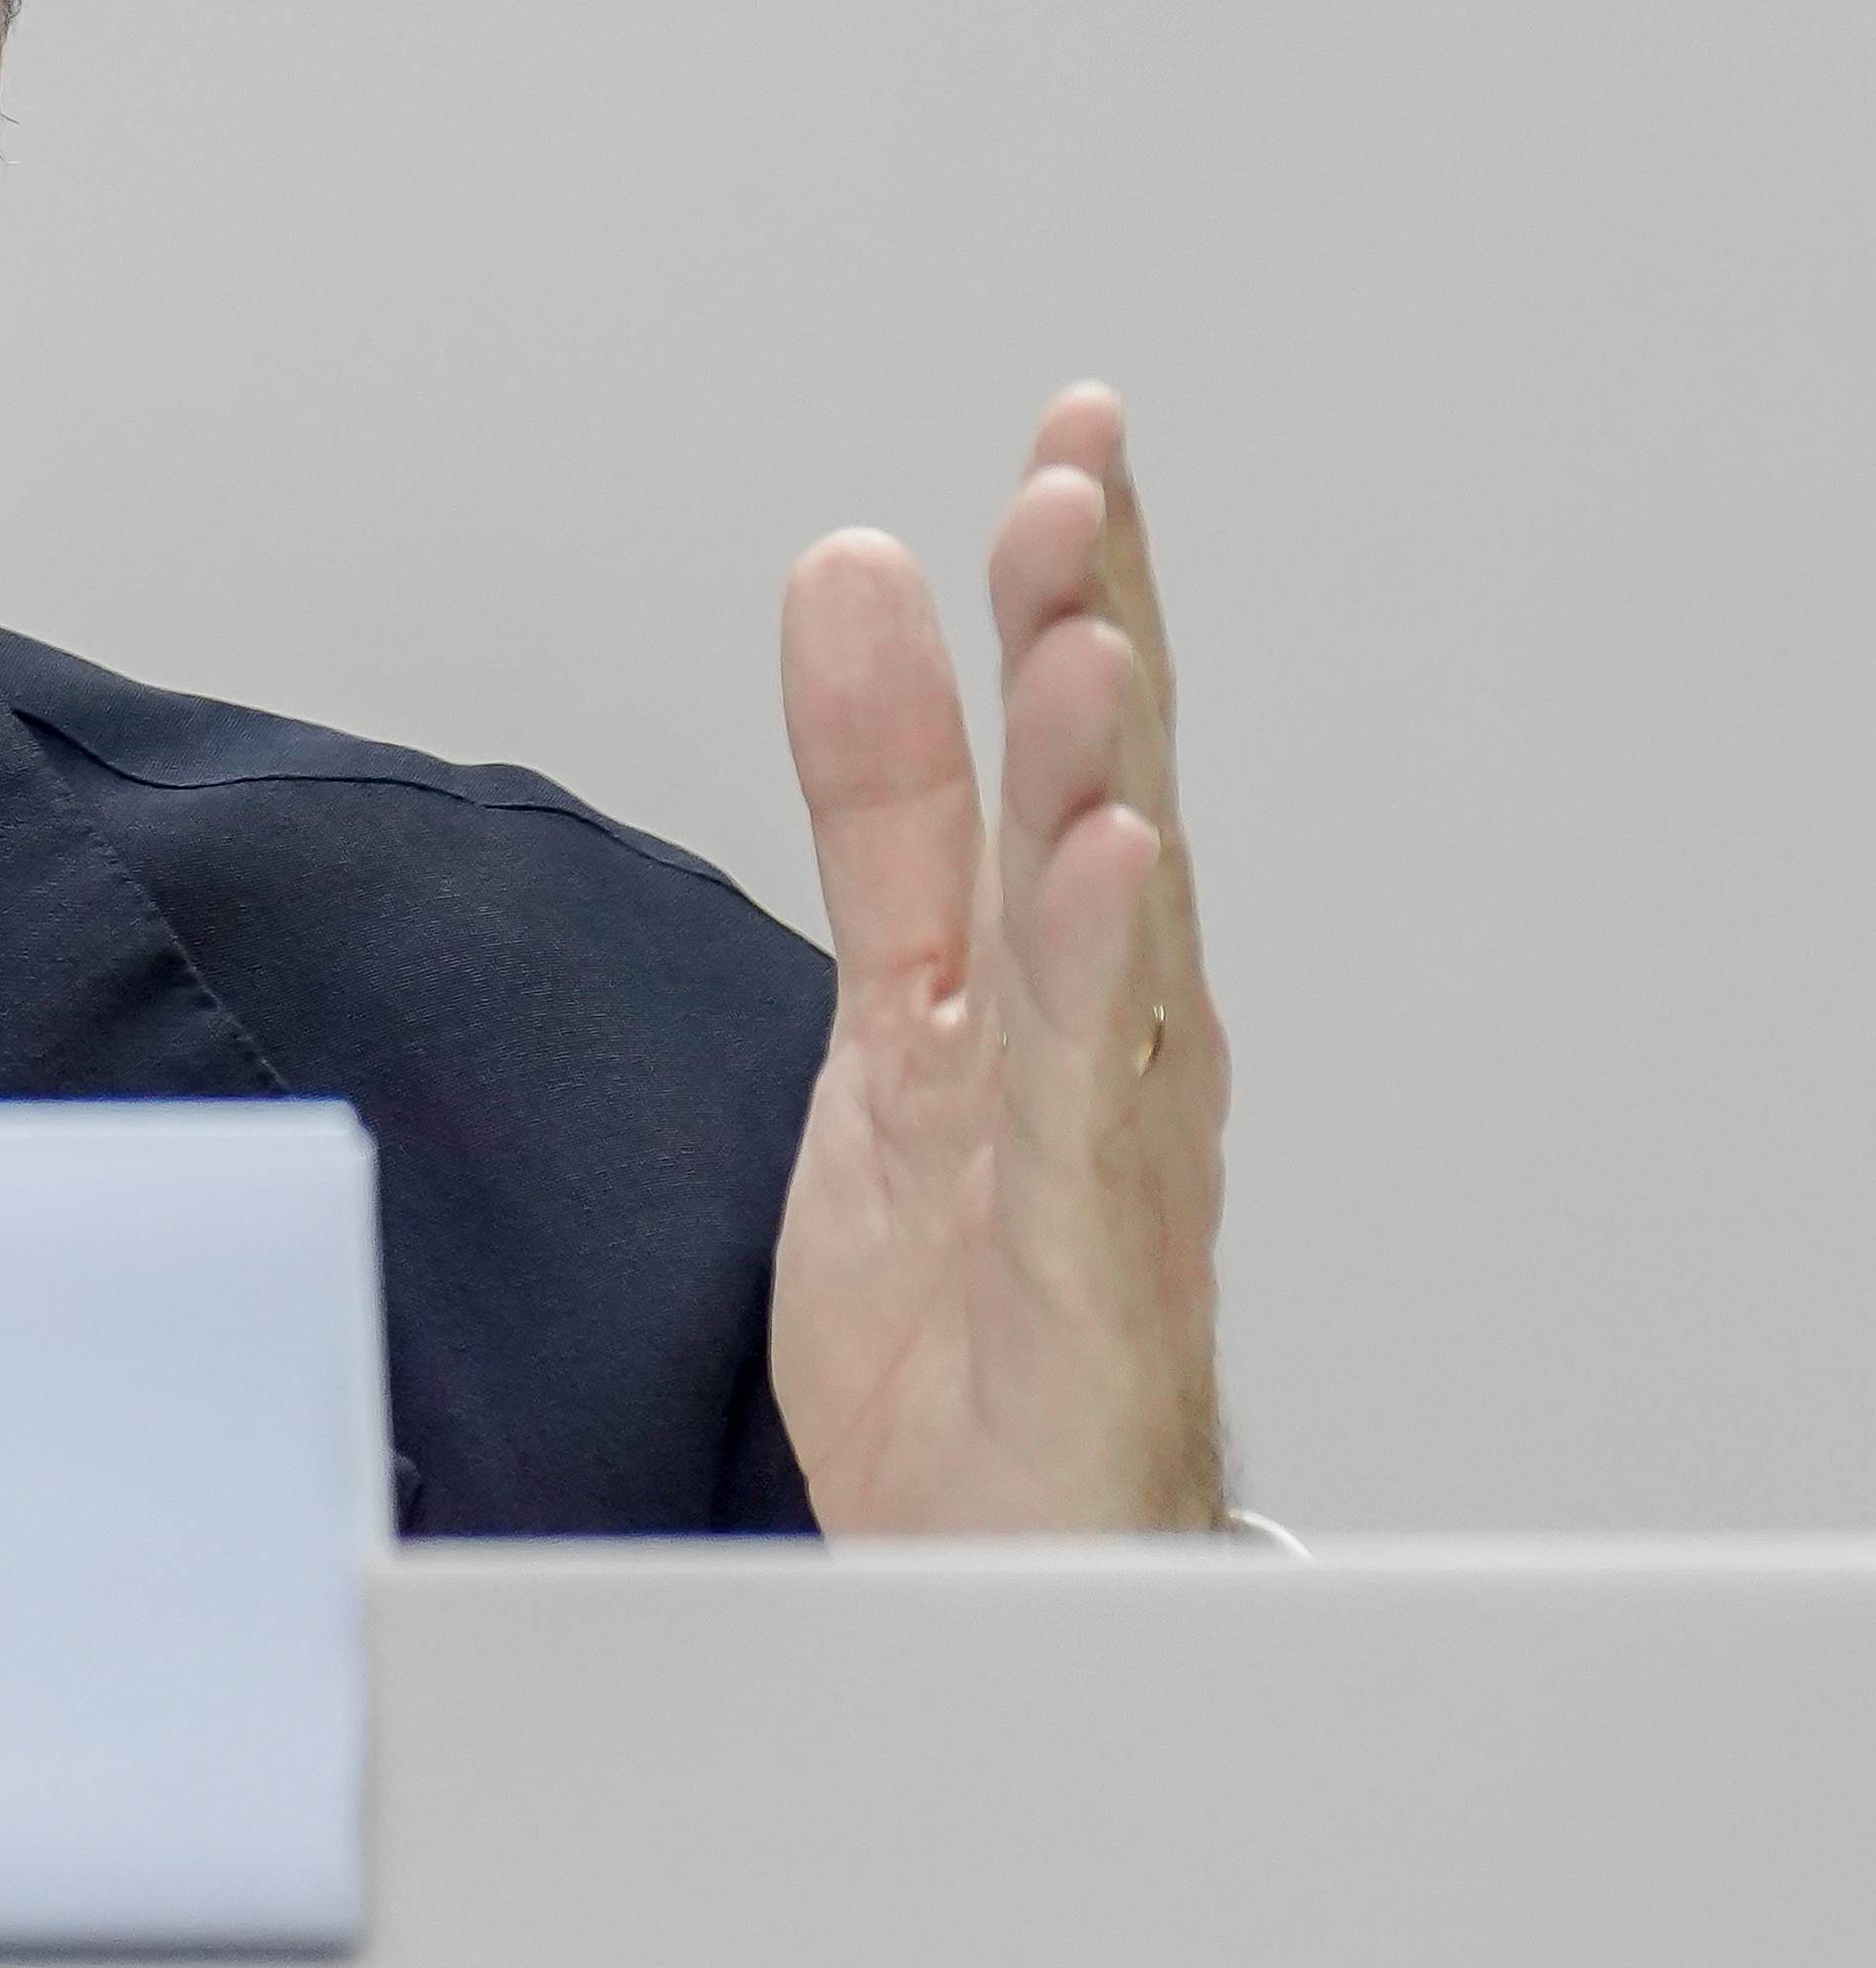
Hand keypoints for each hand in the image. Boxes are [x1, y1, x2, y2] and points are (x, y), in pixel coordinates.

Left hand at [766, 385, 1228, 1531]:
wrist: (986, 1534)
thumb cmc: (975, 1282)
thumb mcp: (894, 994)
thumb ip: (885, 794)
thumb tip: (850, 577)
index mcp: (1068, 956)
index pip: (1079, 735)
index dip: (1079, 584)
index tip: (1071, 432)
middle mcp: (1117, 1026)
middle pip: (1110, 802)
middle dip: (1094, 639)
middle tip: (1069, 486)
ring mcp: (1113, 1141)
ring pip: (1109, 931)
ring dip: (1098, 777)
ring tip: (1082, 639)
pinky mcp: (1086, 1258)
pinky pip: (1091, 1104)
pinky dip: (1101, 981)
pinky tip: (1107, 870)